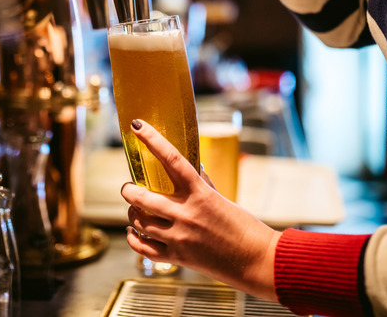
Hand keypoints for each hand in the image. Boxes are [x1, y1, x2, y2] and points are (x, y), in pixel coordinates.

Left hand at [120, 119, 280, 300]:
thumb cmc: (244, 227)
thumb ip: (201, 184)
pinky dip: (133, 239)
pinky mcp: (179, 258)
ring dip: (132, 213)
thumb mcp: (222, 199)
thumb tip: (190, 167)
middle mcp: (187, 214)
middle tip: (128, 188)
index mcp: (200, 193)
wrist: (257, 260)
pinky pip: (143, 248)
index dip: (152, 139)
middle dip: (128, 190)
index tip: (137, 126)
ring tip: (134, 210)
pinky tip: (133, 232)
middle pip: (142, 196)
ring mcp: (181, 237)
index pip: (172, 159)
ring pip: (139, 222)